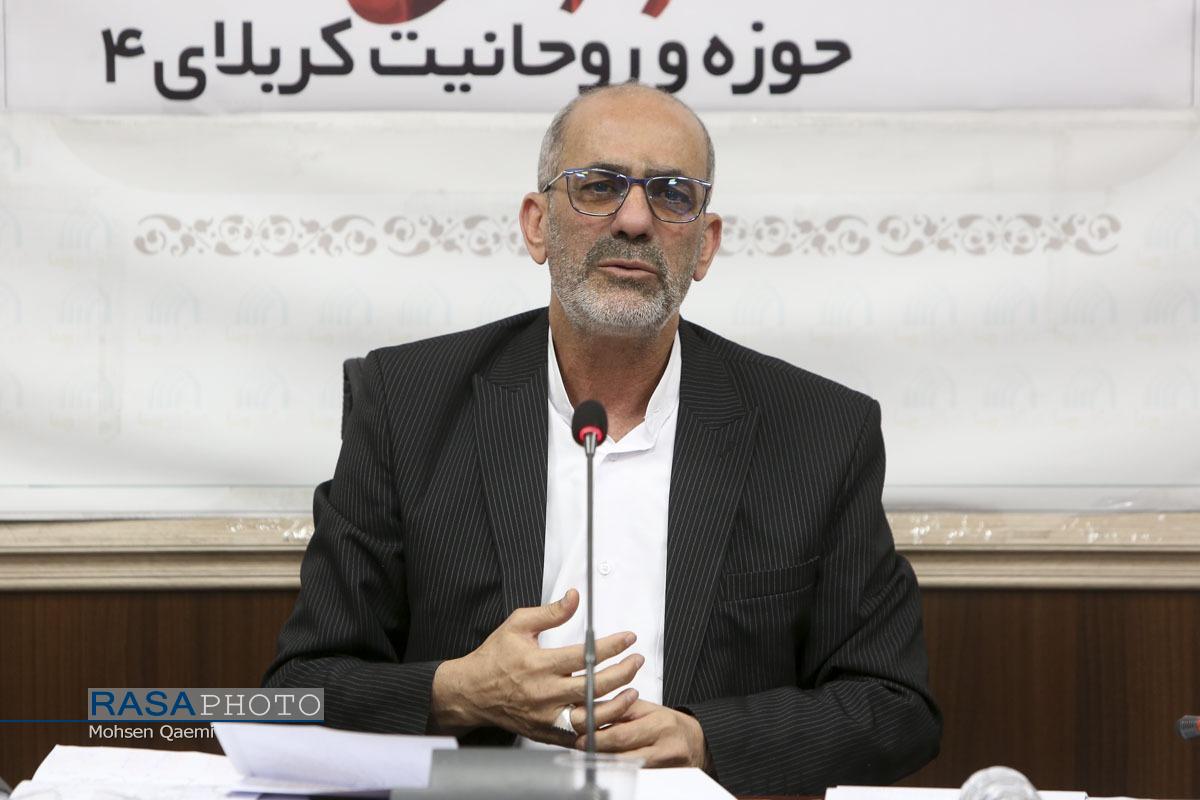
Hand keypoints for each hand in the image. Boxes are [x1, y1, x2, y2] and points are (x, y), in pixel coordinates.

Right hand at [429, 589, 643, 742]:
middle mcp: (544, 693)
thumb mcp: (518, 625)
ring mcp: (545, 717)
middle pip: (593, 686)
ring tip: (632, 691)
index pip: (585, 655)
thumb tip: (574, 597)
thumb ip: (550, 612)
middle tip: (636, 661)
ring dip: (616, 705)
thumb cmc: (494, 657)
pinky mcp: (545, 732)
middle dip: (622, 673)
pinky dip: (598, 728)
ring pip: (590, 717)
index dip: (612, 646)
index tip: (628, 638)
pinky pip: (578, 736)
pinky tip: (612, 716)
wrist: (471, 692)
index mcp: (538, 664)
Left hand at [578, 699, 709, 768]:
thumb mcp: (648, 709)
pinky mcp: (662, 780)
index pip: (620, 734)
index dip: (596, 736)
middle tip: (581, 746)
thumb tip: (590, 712)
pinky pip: (634, 775)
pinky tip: (610, 762)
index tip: (581, 735)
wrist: (699, 743)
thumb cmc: (671, 724)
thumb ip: (620, 709)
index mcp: (660, 725)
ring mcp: (664, 768)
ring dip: (605, 760)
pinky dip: (618, 768)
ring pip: (625, 768)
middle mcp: (664, 748)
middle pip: (620, 755)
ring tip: (592, 753)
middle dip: (596, 750)